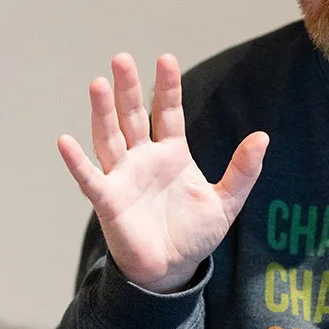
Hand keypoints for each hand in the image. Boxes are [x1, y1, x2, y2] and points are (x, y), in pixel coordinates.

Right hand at [57, 53, 267, 292]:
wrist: (172, 270)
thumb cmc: (194, 235)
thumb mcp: (226, 201)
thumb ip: (243, 170)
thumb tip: (262, 137)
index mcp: (171, 154)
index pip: (167, 113)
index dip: (167, 87)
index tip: (165, 59)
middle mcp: (143, 159)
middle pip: (132, 116)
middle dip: (128, 88)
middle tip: (121, 58)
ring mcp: (123, 177)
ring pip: (109, 138)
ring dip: (102, 112)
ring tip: (98, 84)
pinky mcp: (108, 201)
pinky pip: (90, 178)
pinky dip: (76, 162)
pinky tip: (65, 141)